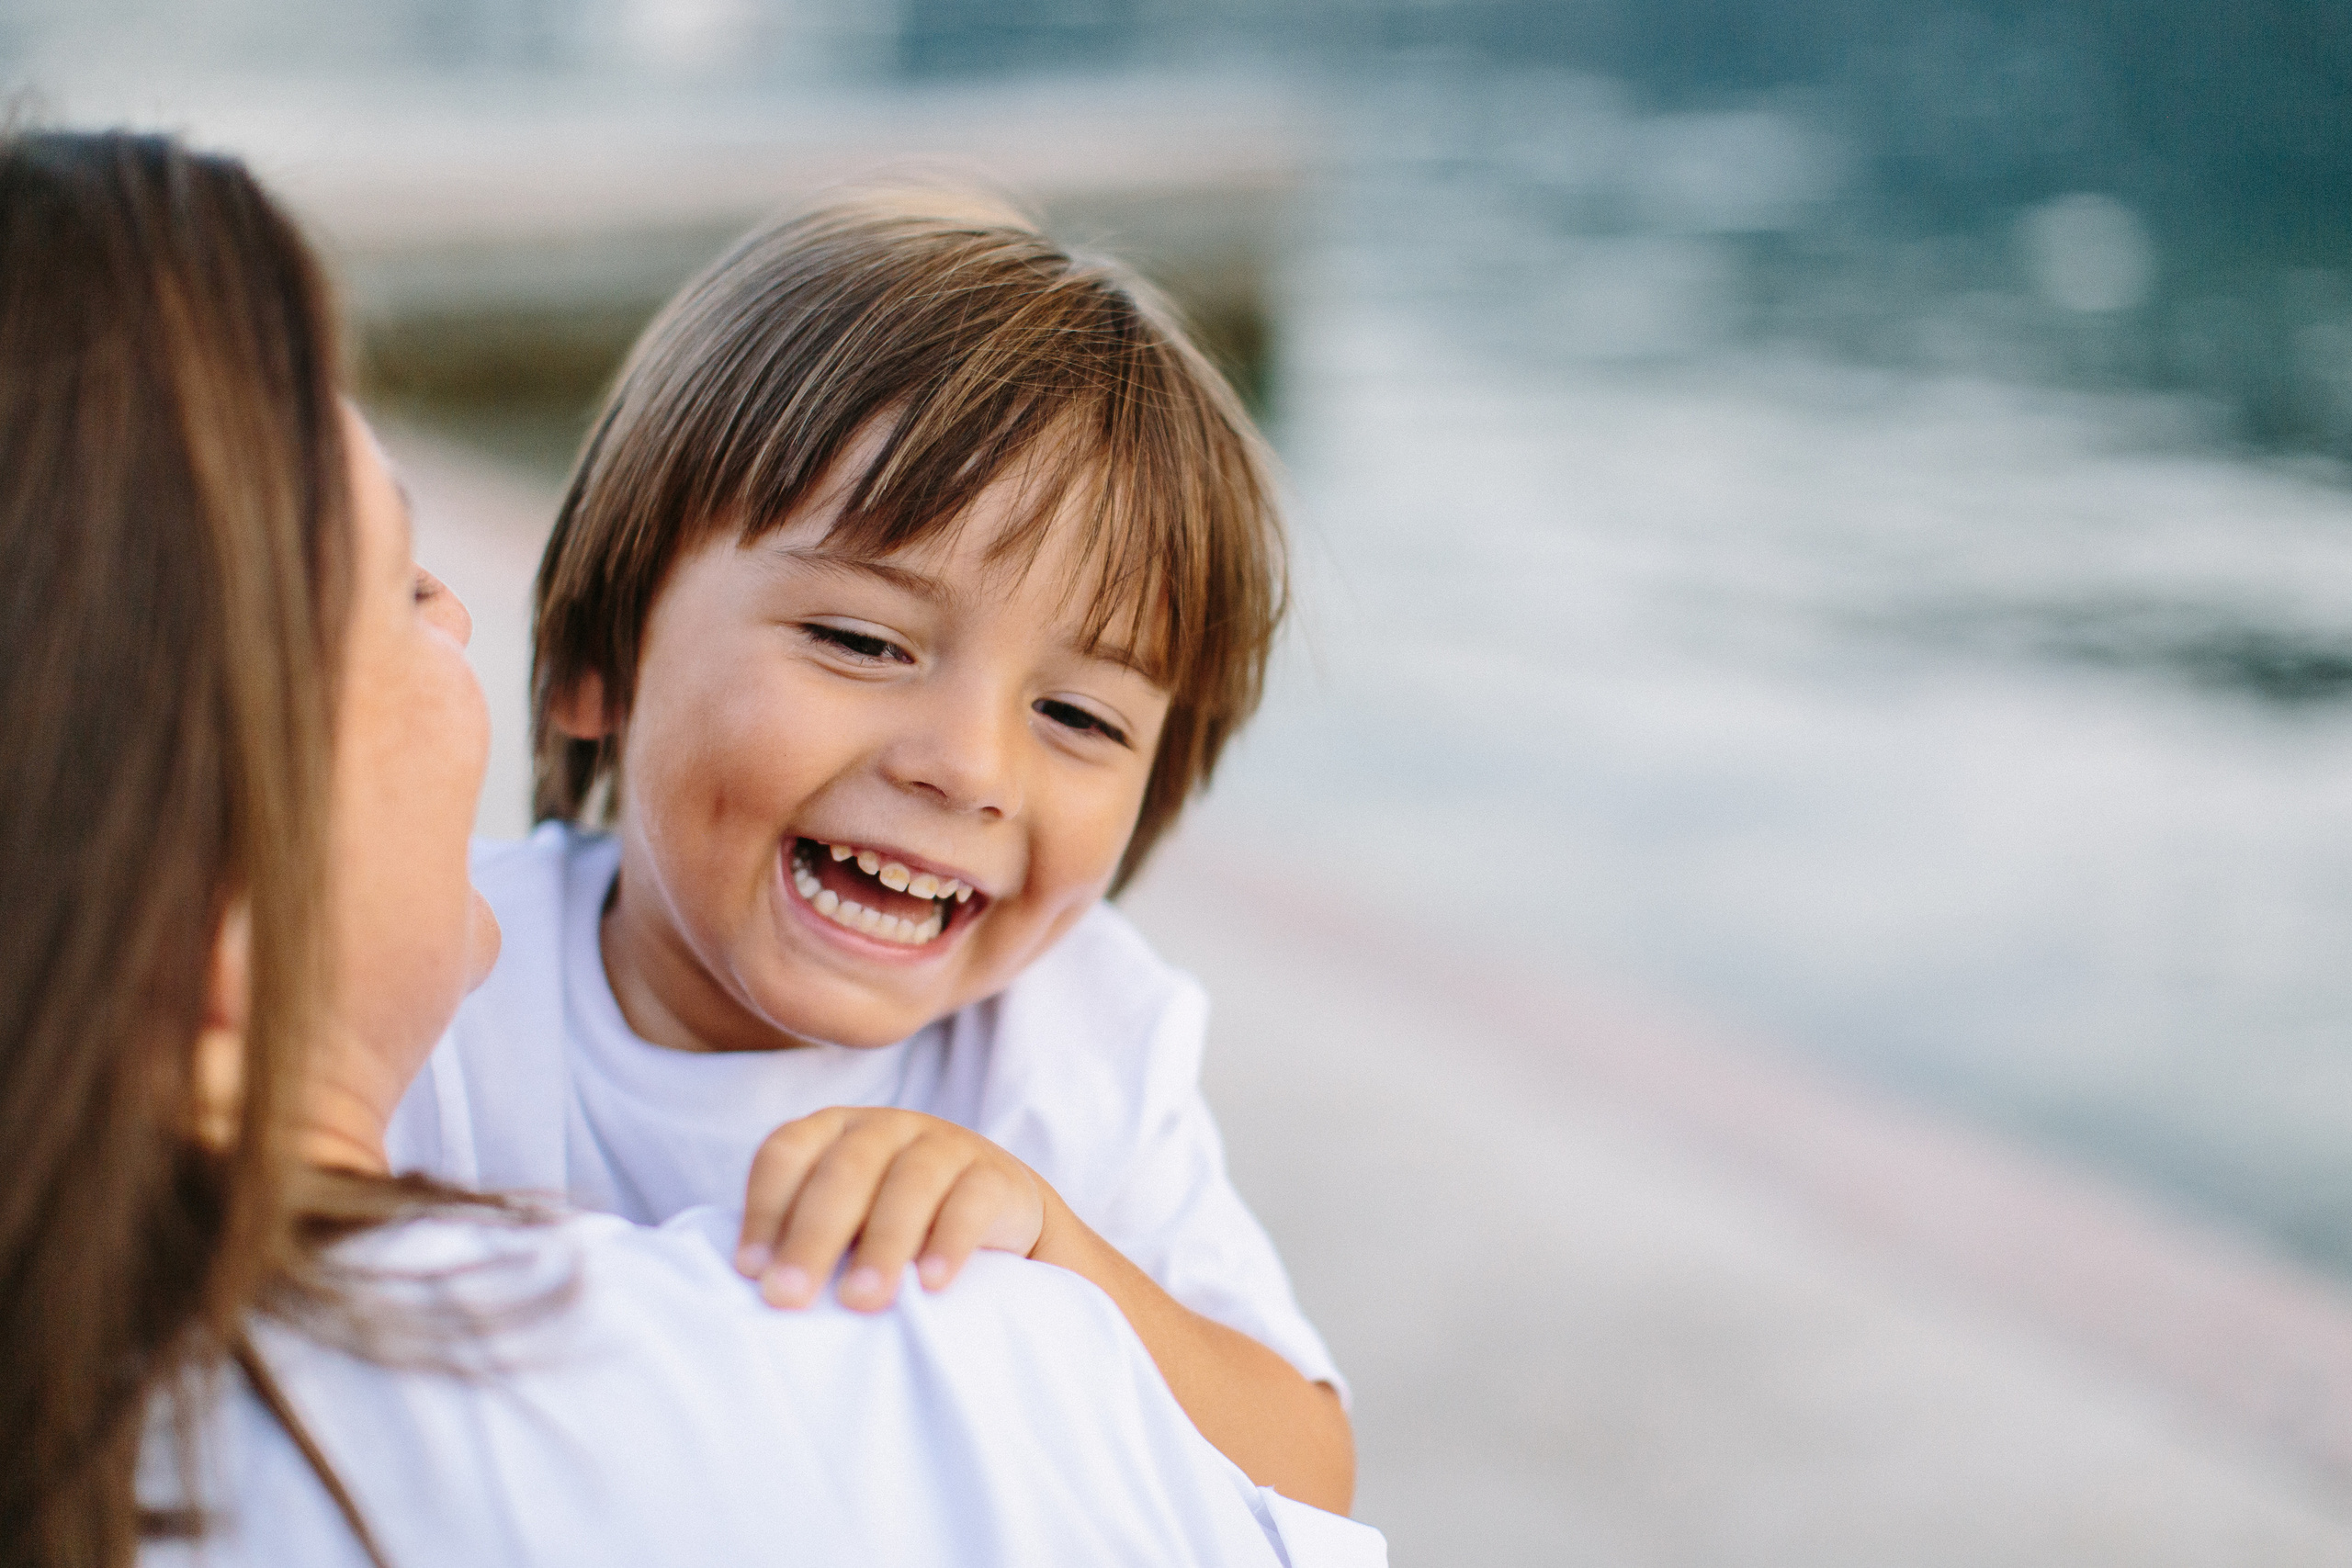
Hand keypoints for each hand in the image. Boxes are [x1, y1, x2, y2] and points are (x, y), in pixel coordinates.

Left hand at [733, 1107, 1047, 1311]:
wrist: (998, 1212)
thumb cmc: (894, 1222)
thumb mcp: (845, 1218)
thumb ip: (801, 1235)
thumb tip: (754, 1286)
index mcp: (834, 1130)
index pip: (786, 1152)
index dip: (764, 1209)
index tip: (751, 1272)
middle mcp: (885, 1127)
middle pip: (844, 1170)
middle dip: (812, 1236)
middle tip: (789, 1298)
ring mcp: (944, 1144)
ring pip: (909, 1183)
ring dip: (881, 1245)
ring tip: (861, 1301)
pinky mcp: (995, 1176)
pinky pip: (970, 1202)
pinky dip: (949, 1242)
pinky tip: (930, 1284)